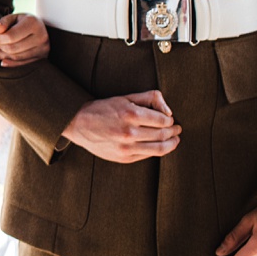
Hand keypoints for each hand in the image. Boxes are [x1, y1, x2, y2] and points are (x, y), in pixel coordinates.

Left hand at [0, 12, 49, 65]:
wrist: (42, 28)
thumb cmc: (25, 21)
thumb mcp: (15, 17)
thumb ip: (4, 22)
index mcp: (33, 23)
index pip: (11, 36)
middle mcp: (40, 37)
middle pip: (14, 48)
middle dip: (0, 47)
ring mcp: (42, 49)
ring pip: (17, 57)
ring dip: (3, 55)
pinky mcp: (41, 58)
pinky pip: (23, 63)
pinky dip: (11, 64)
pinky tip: (2, 61)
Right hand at [62, 90, 180, 161]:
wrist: (79, 124)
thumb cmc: (103, 109)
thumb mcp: (124, 98)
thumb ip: (148, 99)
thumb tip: (168, 111)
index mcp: (130, 114)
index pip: (162, 120)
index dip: (170, 120)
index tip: (171, 119)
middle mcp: (129, 132)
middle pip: (162, 135)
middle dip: (173, 132)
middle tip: (177, 129)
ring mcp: (127, 148)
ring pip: (159, 149)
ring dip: (171, 144)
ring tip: (175, 139)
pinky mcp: (124, 158)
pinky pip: (148, 156)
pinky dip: (158, 151)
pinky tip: (160, 146)